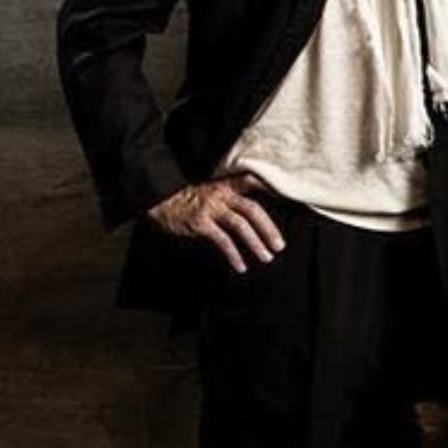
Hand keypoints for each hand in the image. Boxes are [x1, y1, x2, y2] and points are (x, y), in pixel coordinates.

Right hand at [145, 174, 284, 272]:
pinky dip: (234, 255)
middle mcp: (221, 195)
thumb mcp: (211, 193)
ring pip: (241, 225)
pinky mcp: (200, 223)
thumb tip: (254, 219)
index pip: (253, 182)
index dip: (271, 187)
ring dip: (256, 243)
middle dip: (269, 229)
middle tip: (280, 246)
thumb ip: (231, 200)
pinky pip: (222, 240)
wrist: (159, 201)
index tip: (289, 200)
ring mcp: (211, 208)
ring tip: (266, 257)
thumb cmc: (189, 200)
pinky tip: (240, 266)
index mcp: (226, 186)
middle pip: (253, 210)